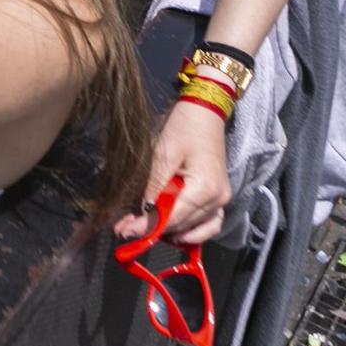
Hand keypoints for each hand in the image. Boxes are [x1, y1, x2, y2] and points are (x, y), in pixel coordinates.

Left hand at [114, 106, 229, 245]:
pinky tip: (172, 232)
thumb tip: (143, 211)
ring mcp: (221, 200)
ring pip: (196, 229)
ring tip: (145, 230)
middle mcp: (217, 200)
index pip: (173, 217)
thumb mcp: (163, 154)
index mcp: (205, 189)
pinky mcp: (219, 197)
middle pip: (182, 225)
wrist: (205, 112)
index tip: (124, 231)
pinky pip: (208, 223)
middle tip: (125, 229)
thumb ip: (155, 185)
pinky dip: (191, 230)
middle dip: (153, 229)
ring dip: (171, 233)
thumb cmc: (184, 127)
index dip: (147, 226)